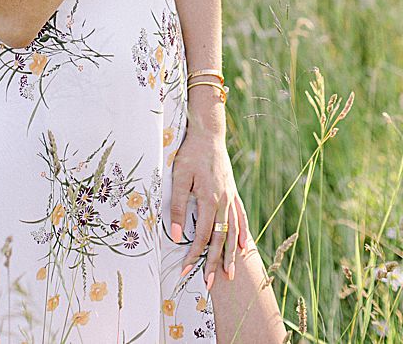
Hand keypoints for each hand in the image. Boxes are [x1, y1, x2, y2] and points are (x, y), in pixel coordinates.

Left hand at [169, 128, 249, 288]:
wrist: (208, 136)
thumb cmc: (190, 155)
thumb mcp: (178, 178)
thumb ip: (177, 206)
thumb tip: (175, 235)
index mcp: (209, 201)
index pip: (202, 236)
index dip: (194, 255)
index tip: (186, 270)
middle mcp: (224, 203)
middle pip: (220, 240)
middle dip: (214, 263)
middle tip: (211, 284)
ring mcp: (231, 199)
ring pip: (233, 233)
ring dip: (231, 255)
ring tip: (230, 275)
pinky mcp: (233, 194)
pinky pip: (240, 218)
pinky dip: (242, 233)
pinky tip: (244, 246)